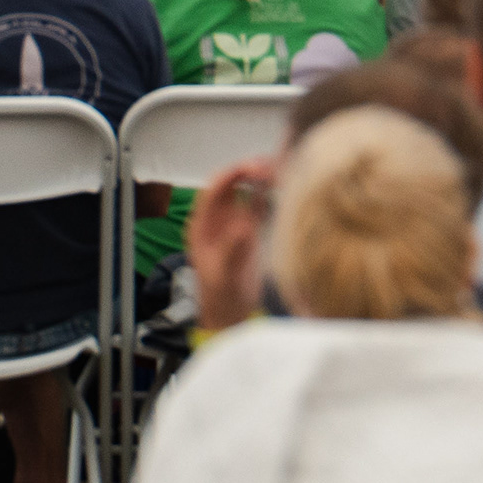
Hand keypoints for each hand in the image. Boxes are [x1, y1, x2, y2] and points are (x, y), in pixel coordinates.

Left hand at [185, 156, 275, 335]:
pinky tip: (280, 187)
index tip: (251, 168)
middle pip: (231, 186)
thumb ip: (231, 250)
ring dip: (259, 180)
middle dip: (248, 172)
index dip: (231, 175)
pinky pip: (257, 207)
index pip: (214, 190)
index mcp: (202, 225)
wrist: (230, 315)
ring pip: (245, 193)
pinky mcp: (249, 233)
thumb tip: (243, 227)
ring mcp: (233, 225)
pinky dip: (267, 195)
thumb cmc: (220, 296)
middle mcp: (217, 220)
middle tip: (269, 166)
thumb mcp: (223, 273)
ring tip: (277, 169)